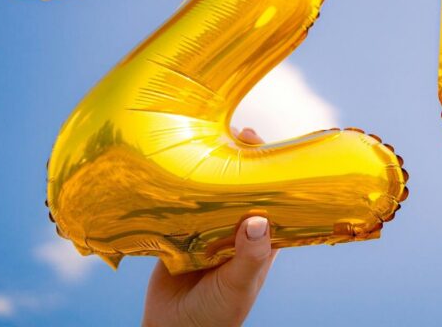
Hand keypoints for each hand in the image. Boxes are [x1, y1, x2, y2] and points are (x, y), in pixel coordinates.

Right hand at [142, 128, 277, 326]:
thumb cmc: (217, 314)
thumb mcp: (239, 285)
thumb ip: (250, 256)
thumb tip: (257, 221)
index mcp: (260, 237)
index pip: (271, 194)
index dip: (269, 167)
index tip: (261, 142)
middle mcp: (236, 227)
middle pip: (239, 185)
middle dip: (235, 160)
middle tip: (231, 132)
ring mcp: (206, 227)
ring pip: (209, 191)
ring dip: (204, 170)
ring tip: (200, 140)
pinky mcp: (177, 231)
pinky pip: (177, 204)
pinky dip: (175, 188)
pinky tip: (170, 166)